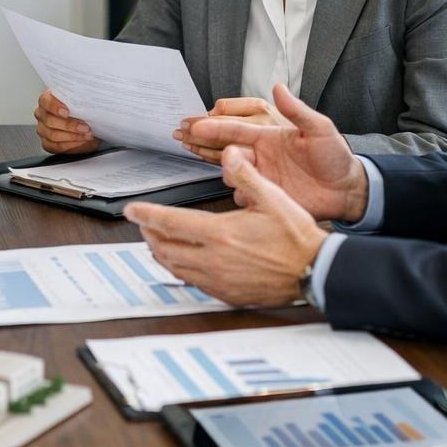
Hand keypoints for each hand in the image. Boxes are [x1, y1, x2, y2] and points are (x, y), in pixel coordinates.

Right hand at [33, 89, 99, 154]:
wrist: (88, 125)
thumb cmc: (82, 111)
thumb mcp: (83, 103)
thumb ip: (80, 101)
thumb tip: (86, 104)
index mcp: (47, 99)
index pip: (45, 101)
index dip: (54, 106)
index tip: (67, 111)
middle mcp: (42, 114)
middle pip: (49, 120)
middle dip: (69, 125)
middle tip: (84, 127)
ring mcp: (43, 129)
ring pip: (52, 135)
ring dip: (72, 136)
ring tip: (86, 134)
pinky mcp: (47, 143)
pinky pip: (55, 146)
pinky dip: (70, 145)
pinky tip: (80, 141)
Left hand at [125, 147, 326, 306]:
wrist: (314, 271)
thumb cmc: (296, 236)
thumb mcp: (272, 197)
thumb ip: (246, 175)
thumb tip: (230, 153)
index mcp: (220, 233)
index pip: (169, 223)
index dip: (146, 215)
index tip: (132, 209)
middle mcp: (213, 259)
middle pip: (164, 248)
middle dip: (149, 234)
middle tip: (143, 223)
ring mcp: (217, 279)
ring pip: (174, 267)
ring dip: (161, 253)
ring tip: (157, 240)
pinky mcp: (225, 293)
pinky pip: (191, 282)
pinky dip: (180, 269)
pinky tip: (183, 261)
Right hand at [183, 84, 367, 222]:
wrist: (345, 189)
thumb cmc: (334, 156)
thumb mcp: (320, 129)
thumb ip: (297, 110)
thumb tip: (279, 87)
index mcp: (268, 133)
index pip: (235, 127)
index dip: (215, 125)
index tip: (197, 124)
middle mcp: (259, 152)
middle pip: (223, 143)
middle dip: (201, 137)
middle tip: (182, 133)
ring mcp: (259, 172)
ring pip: (227, 165)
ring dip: (213, 160)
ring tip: (198, 153)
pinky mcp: (263, 192)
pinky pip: (240, 189)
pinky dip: (233, 187)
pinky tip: (232, 185)